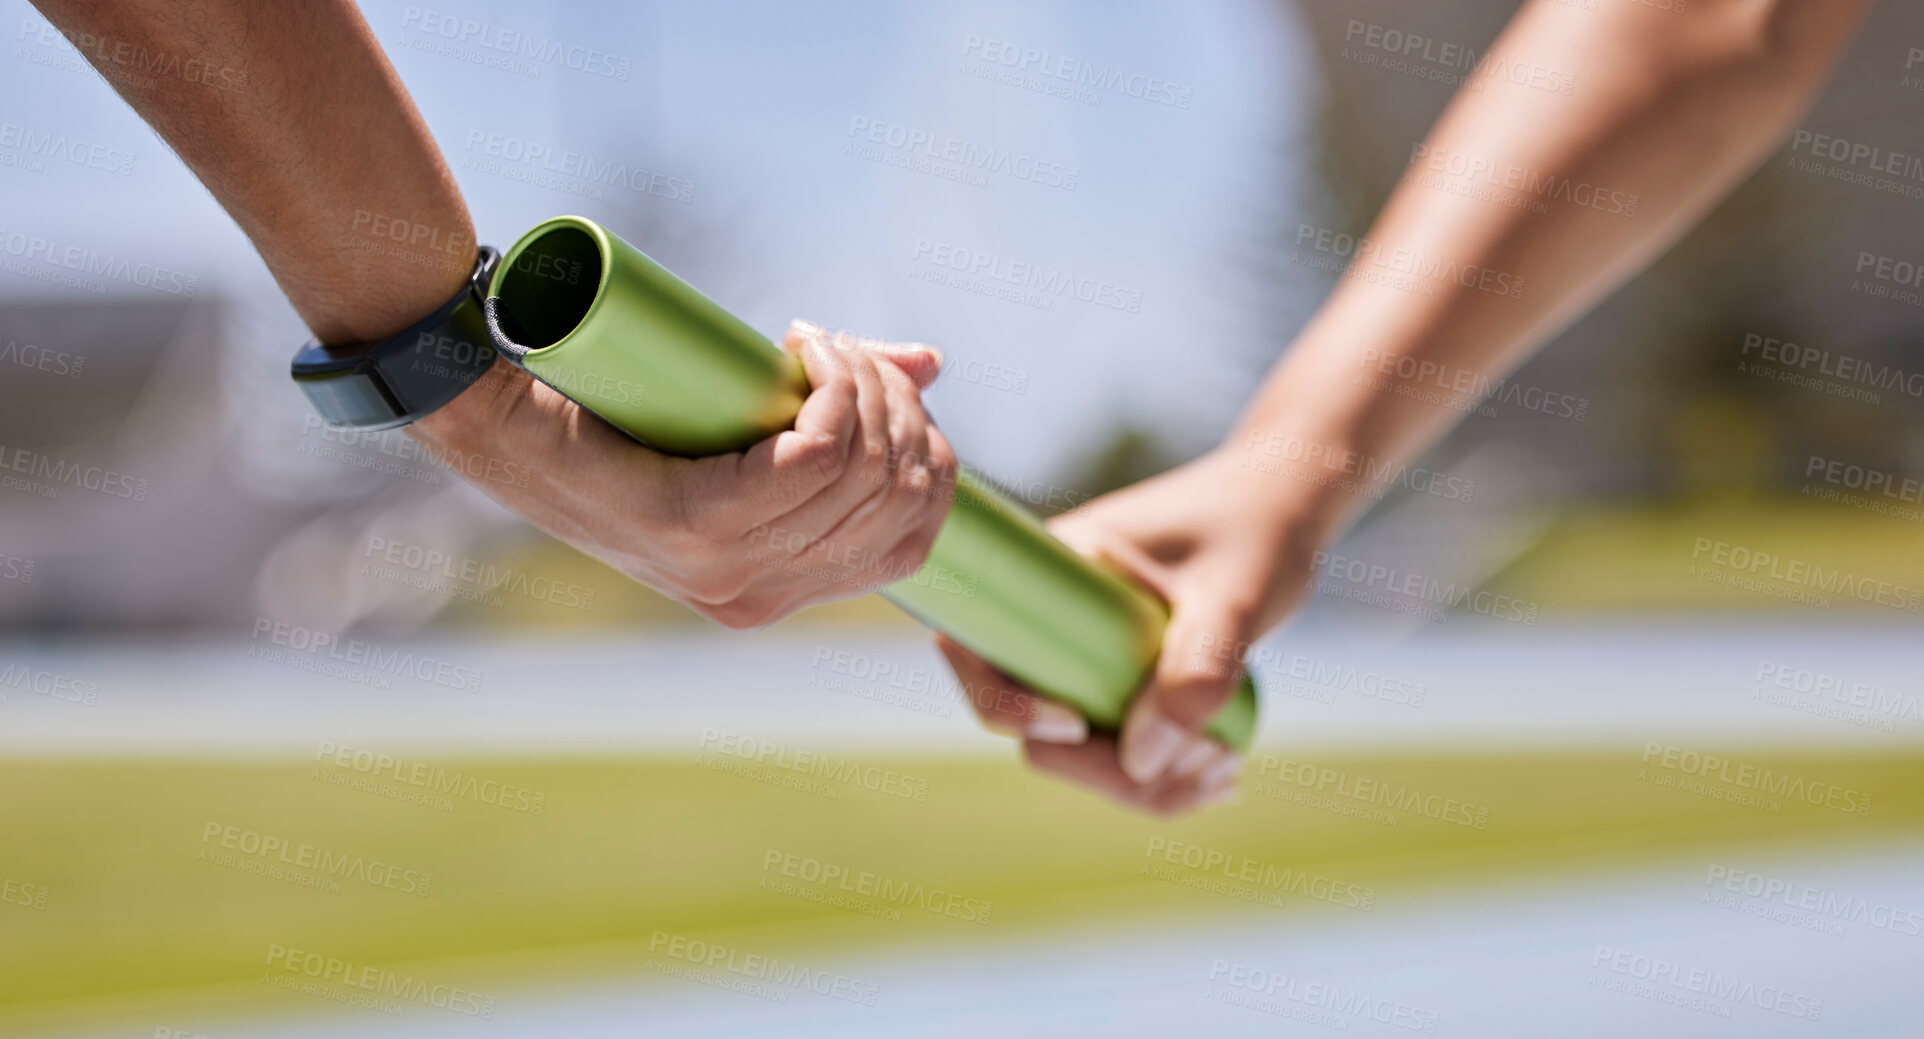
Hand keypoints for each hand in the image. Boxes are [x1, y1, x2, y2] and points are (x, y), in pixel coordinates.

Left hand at [410, 320, 956, 628]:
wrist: (488, 404)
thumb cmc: (607, 411)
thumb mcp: (736, 421)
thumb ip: (833, 403)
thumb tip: (931, 365)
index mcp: (772, 593)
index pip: (912, 539)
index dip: (927, 454)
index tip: (883, 387)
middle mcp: (753, 598)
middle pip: (897, 495)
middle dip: (896, 406)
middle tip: (839, 351)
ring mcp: (722, 570)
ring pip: (861, 468)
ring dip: (861, 383)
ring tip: (815, 343)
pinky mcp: (690, 523)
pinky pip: (814, 455)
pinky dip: (830, 392)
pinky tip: (804, 355)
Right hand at [937, 447, 1325, 814]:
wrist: (1286, 505)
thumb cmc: (1256, 530)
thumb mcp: (1235, 597)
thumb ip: (1196, 673)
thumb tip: (1140, 763)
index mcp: (1048, 574)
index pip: (980, 649)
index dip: (1006, 704)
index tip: (1078, 722)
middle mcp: (1051, 617)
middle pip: (1034, 726)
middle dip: (1109, 768)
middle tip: (1209, 758)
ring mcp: (1083, 652)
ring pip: (1078, 750)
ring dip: (1144, 783)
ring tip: (1228, 764)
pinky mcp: (1119, 679)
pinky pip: (1116, 748)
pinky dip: (1161, 776)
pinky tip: (1223, 770)